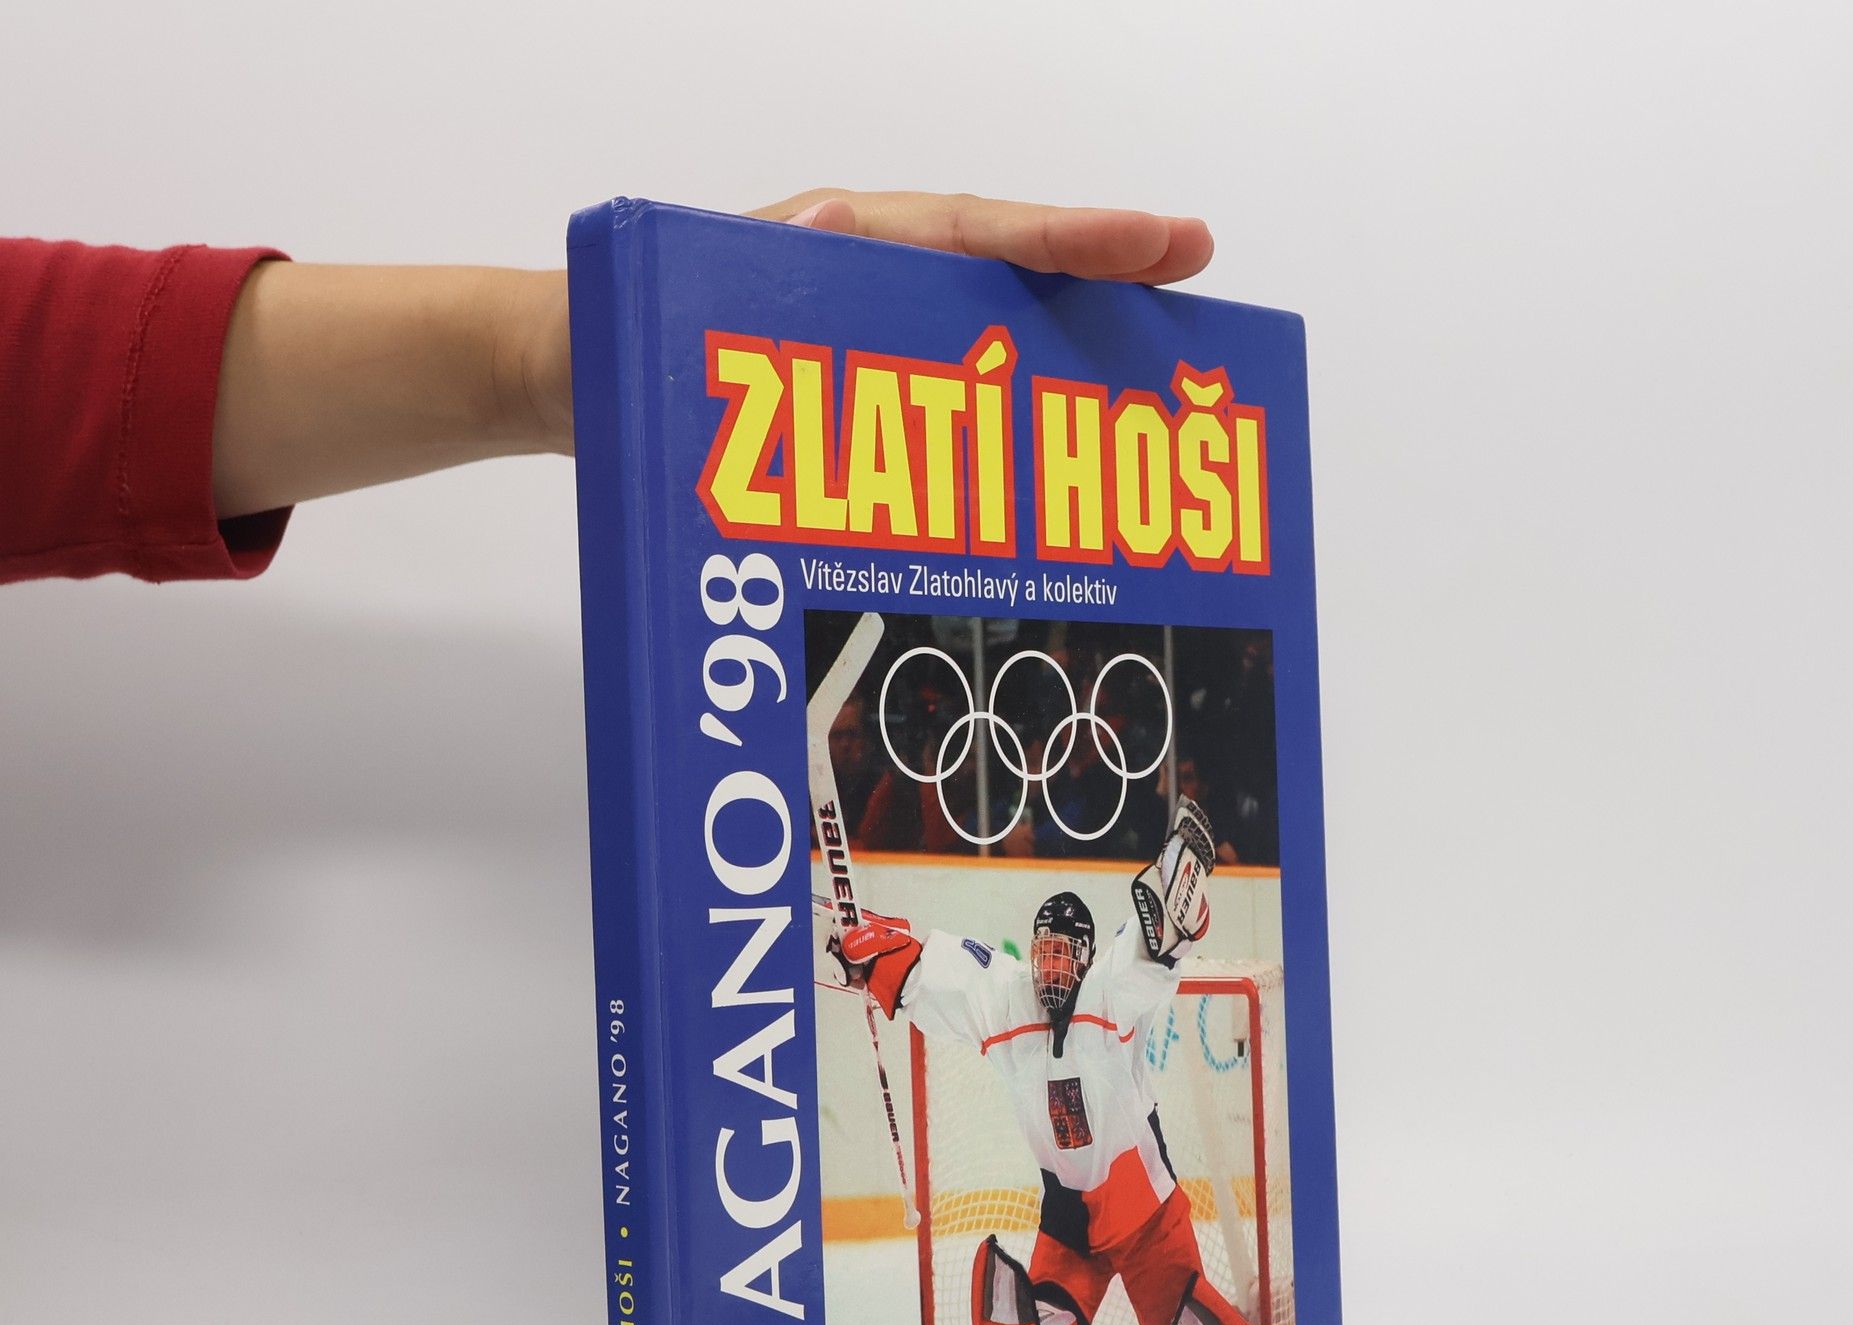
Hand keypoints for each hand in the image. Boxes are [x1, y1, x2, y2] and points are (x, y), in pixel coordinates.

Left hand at [514, 191, 1214, 456]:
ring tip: (1154, 409)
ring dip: (1071, 378)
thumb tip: (831, 222)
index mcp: (848, 241)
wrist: (577, 388)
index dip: (1074, 240)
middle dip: (1106, 290)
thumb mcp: (666, 300)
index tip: (1162, 242)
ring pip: (996, 356)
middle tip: (1197, 295)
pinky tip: (1054, 497)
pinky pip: (955, 421)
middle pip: (1015, 285)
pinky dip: (1008, 446)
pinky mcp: (868, 408)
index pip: (982, 233)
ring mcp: (879, 347)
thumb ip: (742, 277)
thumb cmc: (619, 336)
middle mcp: (879, 285)